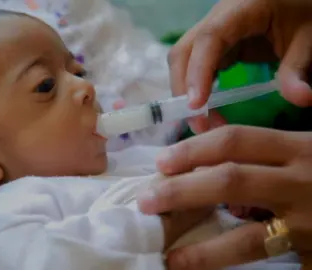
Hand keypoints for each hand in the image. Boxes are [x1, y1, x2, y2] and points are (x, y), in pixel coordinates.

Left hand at [138, 126, 311, 268]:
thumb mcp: (304, 149)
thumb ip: (261, 144)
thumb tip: (205, 133)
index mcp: (300, 148)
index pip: (236, 141)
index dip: (194, 148)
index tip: (161, 160)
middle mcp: (302, 181)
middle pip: (230, 179)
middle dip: (182, 189)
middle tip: (146, 199)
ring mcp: (308, 222)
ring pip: (245, 234)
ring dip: (201, 246)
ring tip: (167, 250)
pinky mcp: (311, 252)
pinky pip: (260, 258)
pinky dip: (221, 262)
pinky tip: (193, 267)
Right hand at [168, 0, 311, 133]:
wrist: (296, 3)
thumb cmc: (302, 12)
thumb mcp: (306, 39)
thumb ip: (297, 69)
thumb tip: (301, 100)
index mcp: (240, 8)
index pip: (209, 39)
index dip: (198, 72)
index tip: (196, 105)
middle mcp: (217, 18)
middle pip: (184, 52)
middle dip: (183, 89)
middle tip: (198, 125)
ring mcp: (212, 31)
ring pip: (183, 61)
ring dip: (186, 93)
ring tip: (202, 123)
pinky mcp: (214, 45)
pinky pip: (194, 66)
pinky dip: (195, 89)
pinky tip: (205, 109)